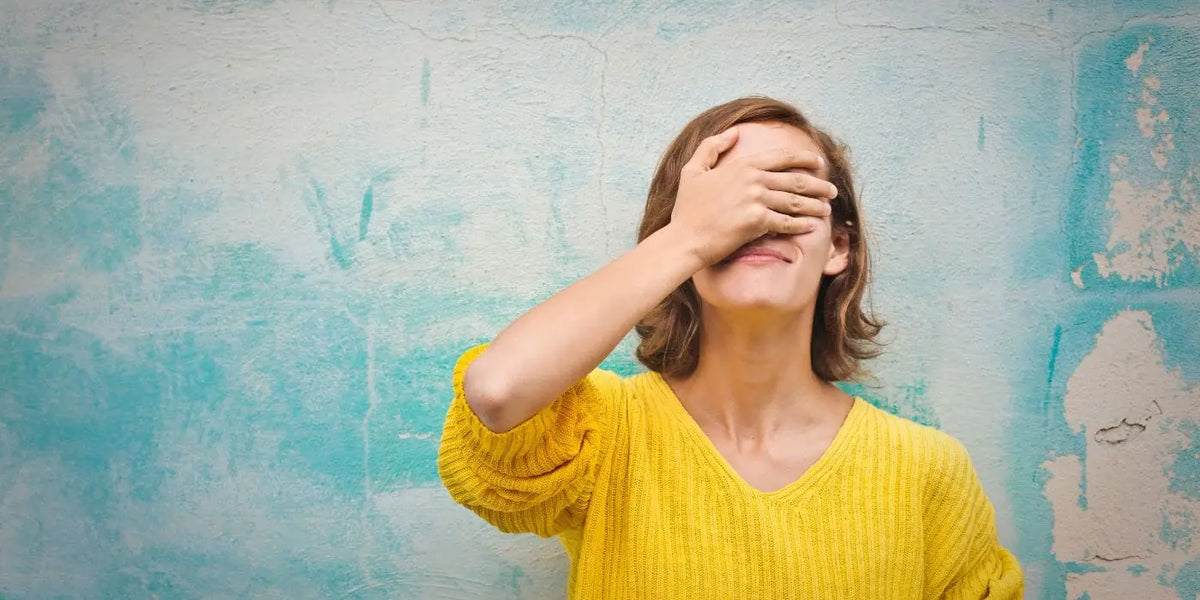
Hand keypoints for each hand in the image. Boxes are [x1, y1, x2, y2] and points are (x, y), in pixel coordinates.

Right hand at [668, 126, 838, 265]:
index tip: (819, 163)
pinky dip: (802, 225)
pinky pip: (787, 223)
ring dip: (814, 205)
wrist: (684, 239)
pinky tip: (812, 226)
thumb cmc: (687, 209)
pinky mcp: (757, 222)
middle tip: (832, 190)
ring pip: (795, 201)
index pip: (782, 157)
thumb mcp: (692, 170)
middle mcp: (753, 180)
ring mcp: (756, 200)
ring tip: (826, 208)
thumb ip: (711, 147)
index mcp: (742, 165)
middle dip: (818, 184)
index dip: (804, 159)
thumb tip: (734, 132)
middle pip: (795, 180)